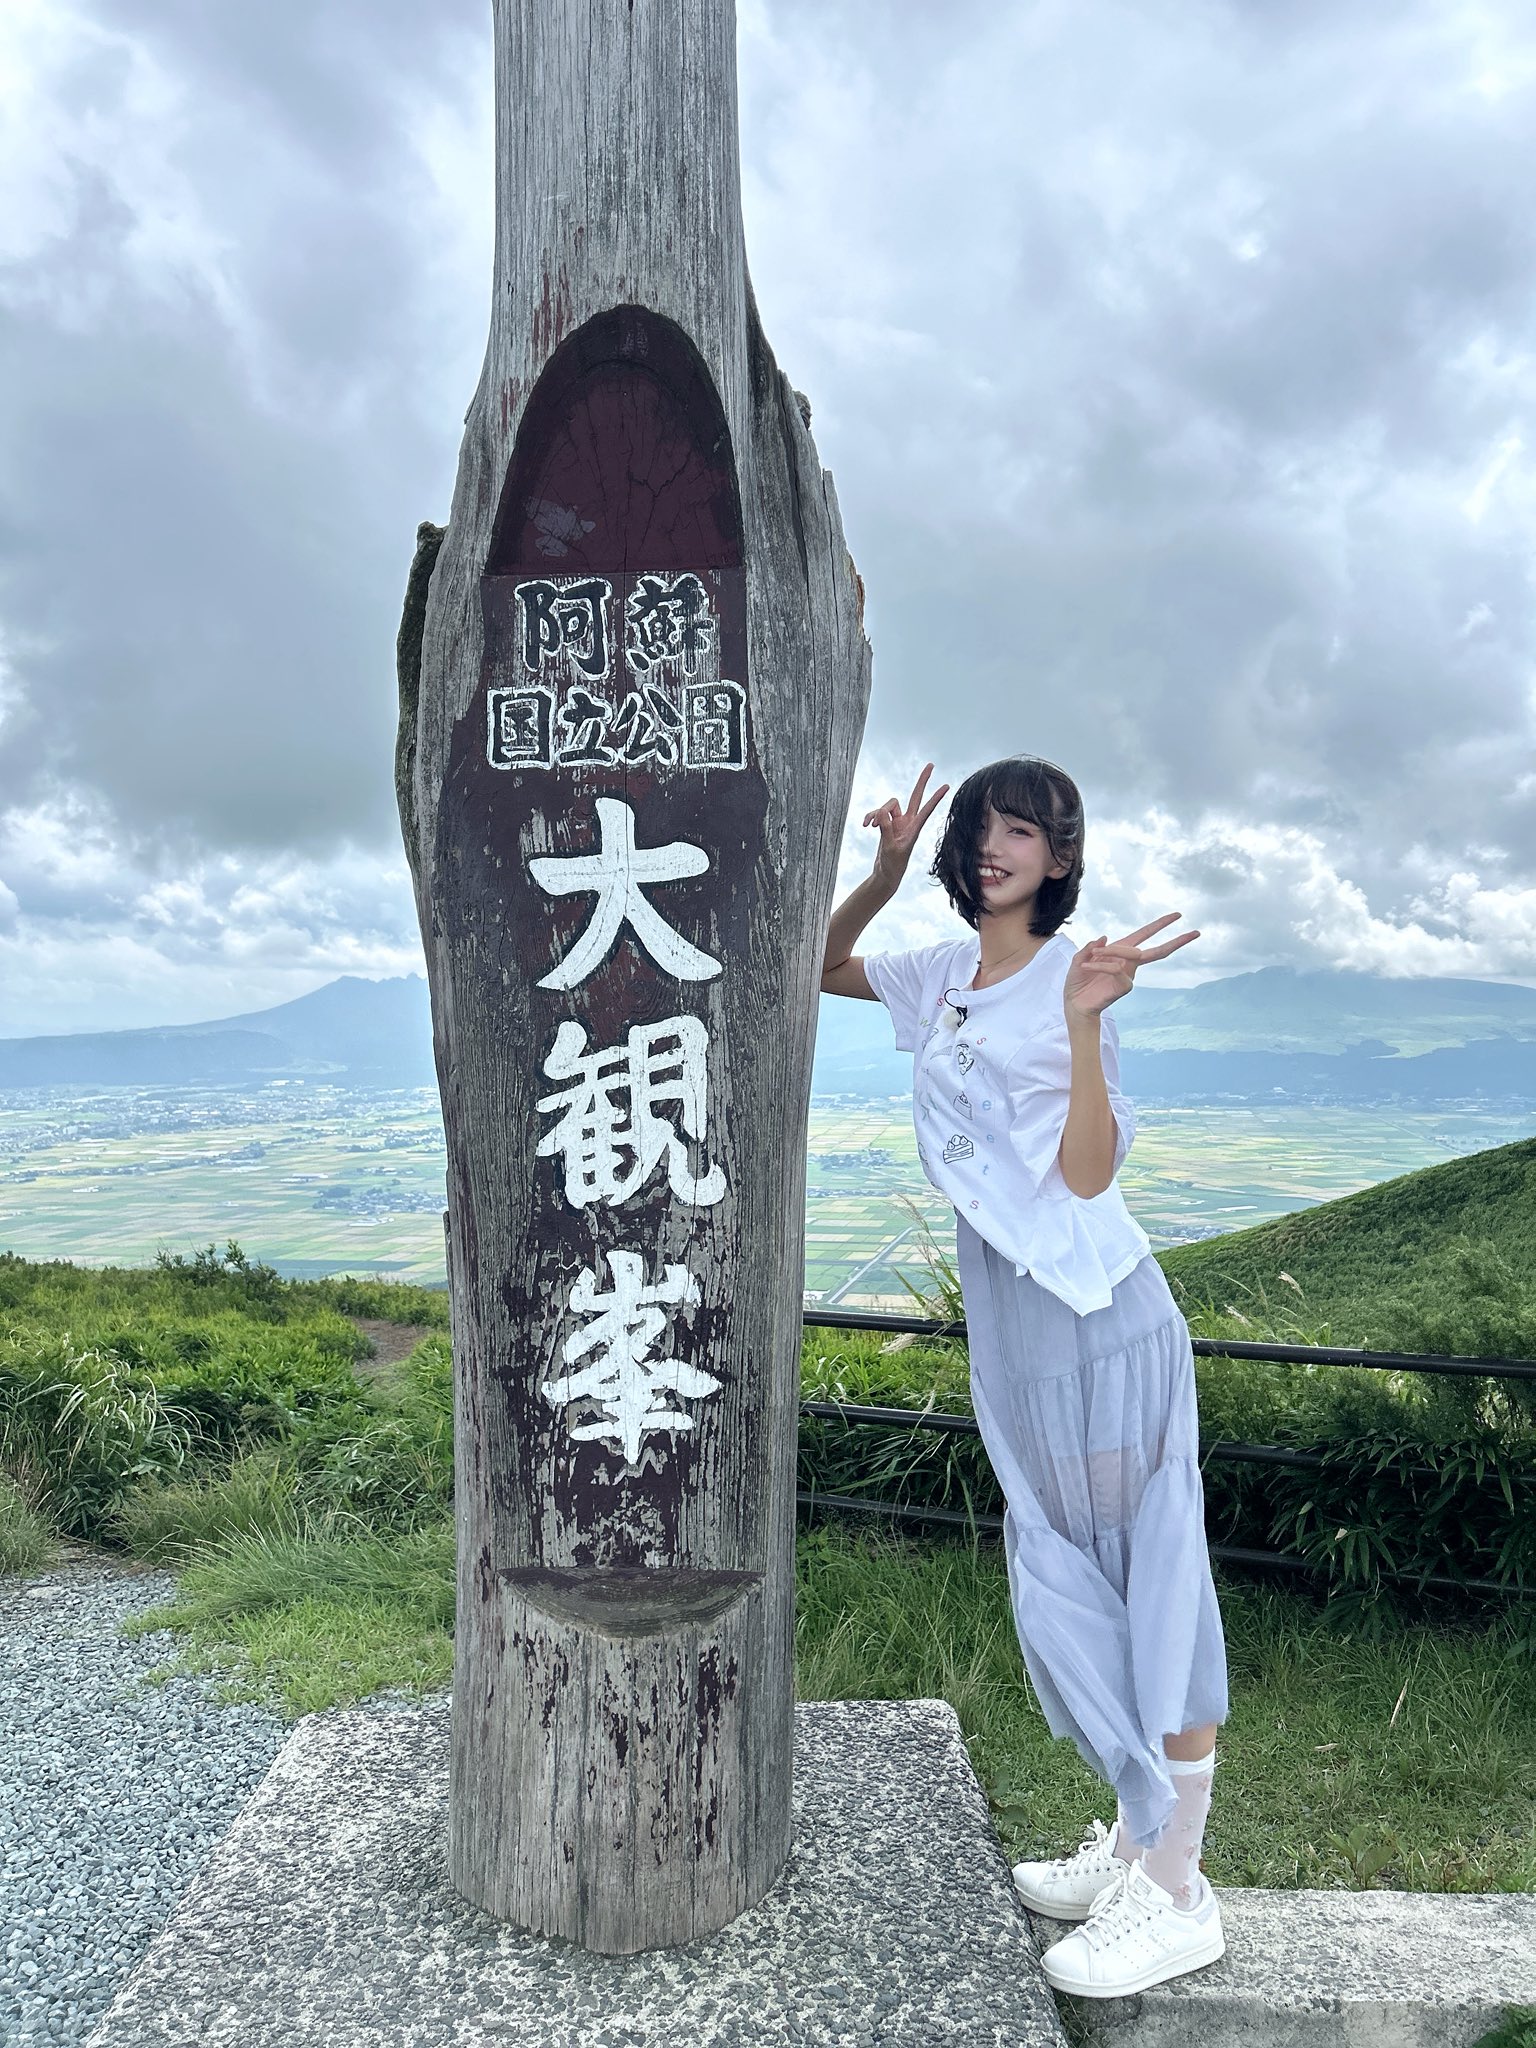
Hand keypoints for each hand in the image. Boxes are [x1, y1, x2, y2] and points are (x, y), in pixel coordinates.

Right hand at [864, 763, 949, 883]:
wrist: (886, 874)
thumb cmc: (892, 865)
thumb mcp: (889, 848)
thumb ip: (886, 829)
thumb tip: (881, 813)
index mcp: (914, 829)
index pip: (927, 810)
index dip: (935, 798)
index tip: (946, 786)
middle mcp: (908, 822)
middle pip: (915, 796)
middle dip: (922, 781)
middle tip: (931, 765)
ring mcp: (898, 822)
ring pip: (888, 806)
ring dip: (876, 813)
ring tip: (869, 826)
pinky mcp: (887, 825)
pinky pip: (878, 814)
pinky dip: (871, 817)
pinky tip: (865, 825)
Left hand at [1063, 914, 1200, 1022]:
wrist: (1075, 1003)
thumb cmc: (1078, 981)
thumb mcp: (1079, 958)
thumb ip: (1090, 947)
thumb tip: (1105, 938)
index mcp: (1120, 950)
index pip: (1145, 934)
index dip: (1161, 924)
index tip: (1178, 915)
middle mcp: (1128, 962)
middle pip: (1157, 950)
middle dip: (1176, 941)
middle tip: (1195, 933)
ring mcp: (1129, 975)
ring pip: (1132, 954)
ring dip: (1110, 952)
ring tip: (1089, 957)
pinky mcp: (1125, 986)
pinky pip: (1117, 968)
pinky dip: (1101, 965)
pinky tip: (1087, 967)